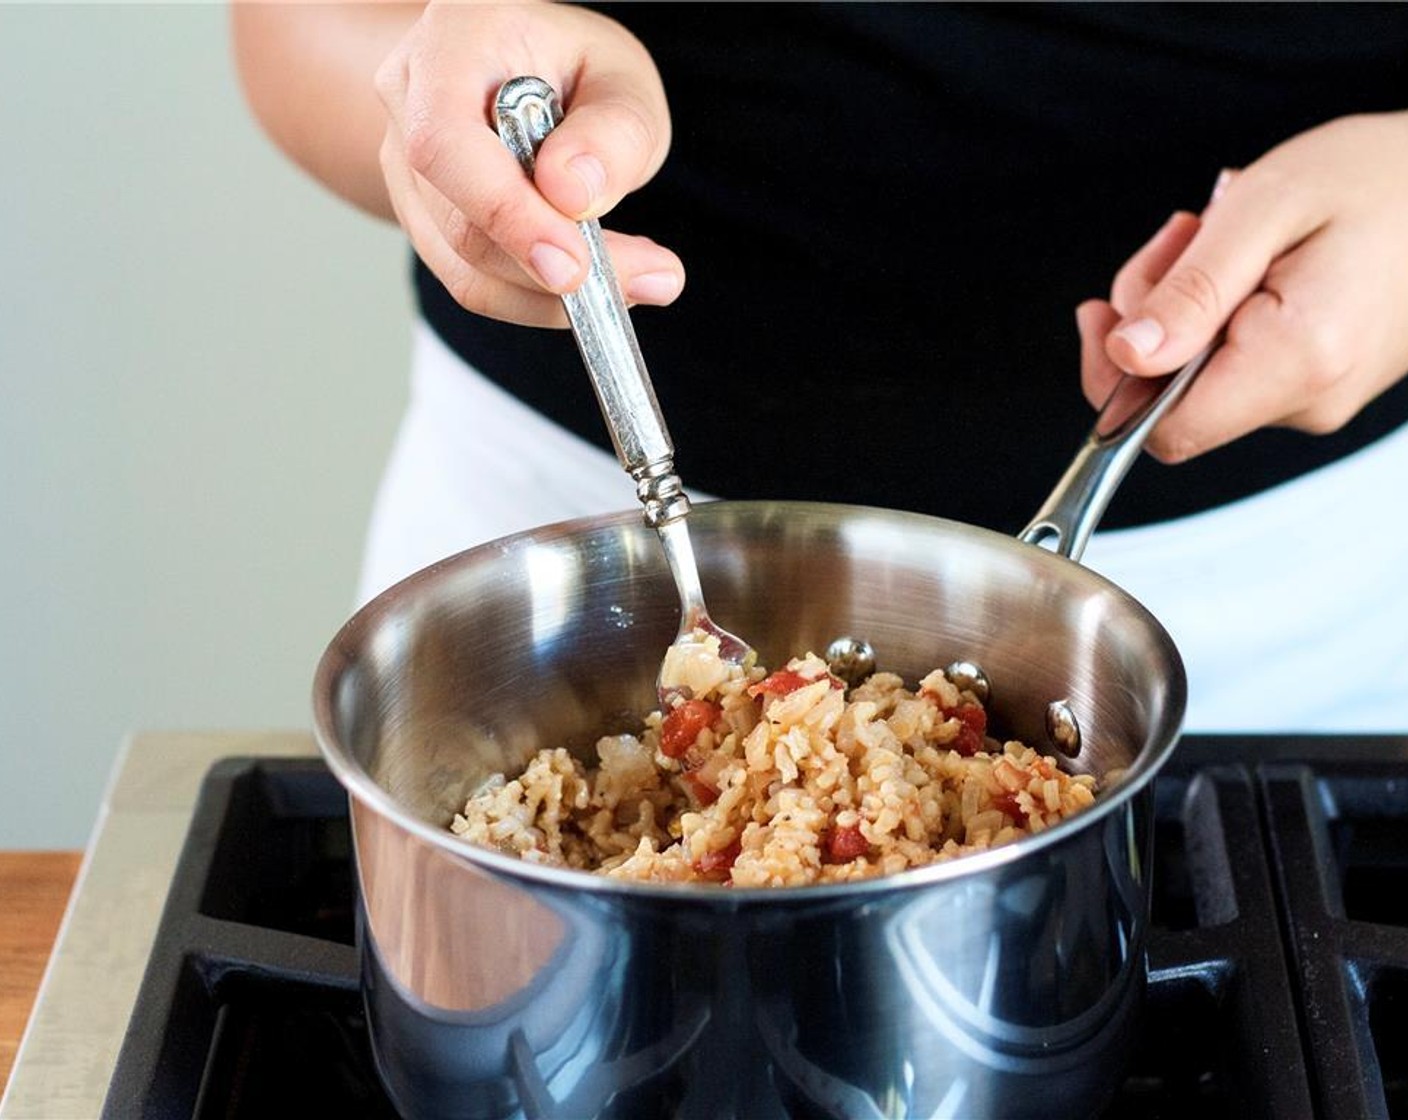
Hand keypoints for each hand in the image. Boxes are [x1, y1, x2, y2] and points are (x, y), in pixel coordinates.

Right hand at [374, 1, 684, 325]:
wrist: (527, 76)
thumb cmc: (576, 70)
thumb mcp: (623, 79)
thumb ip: (614, 133)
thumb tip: (572, 196)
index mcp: (454, 40)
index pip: (448, 142)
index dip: (506, 213)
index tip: (574, 264)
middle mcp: (409, 99)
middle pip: (460, 221)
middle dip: (551, 269)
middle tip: (648, 279)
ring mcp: (404, 166)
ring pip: (467, 268)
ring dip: (554, 296)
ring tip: (640, 280)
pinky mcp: (423, 220)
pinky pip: (477, 283)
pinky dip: (540, 299)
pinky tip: (597, 283)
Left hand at [1077, 111, 1407, 462]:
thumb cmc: (1379, 177)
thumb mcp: (1265, 208)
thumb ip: (1191, 291)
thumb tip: (1127, 356)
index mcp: (1298, 360)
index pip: (1161, 430)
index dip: (1114, 379)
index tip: (1107, 313)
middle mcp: (1312, 398)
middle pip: (1172, 399)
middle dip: (1152, 319)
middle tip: (1182, 238)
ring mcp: (1319, 397)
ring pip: (1199, 377)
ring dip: (1184, 306)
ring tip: (1219, 233)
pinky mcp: (1319, 383)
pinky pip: (1236, 364)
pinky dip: (1220, 313)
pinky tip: (1247, 259)